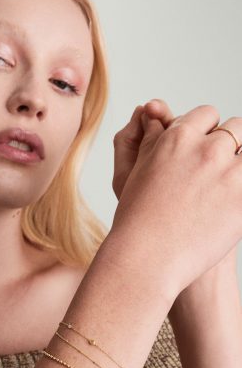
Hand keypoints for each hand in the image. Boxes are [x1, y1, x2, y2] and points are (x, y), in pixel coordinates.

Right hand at [105, 104, 241, 300]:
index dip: (206, 131)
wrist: (147, 257)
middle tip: (219, 169)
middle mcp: (206, 150)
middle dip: (230, 144)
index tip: (203, 150)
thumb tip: (154, 110)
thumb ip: (152, 137)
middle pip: (236, 128)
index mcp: (177, 138)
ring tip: (228, 184)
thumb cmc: (137, 217)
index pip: (207, 115)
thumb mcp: (137, 170)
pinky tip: (233, 198)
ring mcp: (230, 174)